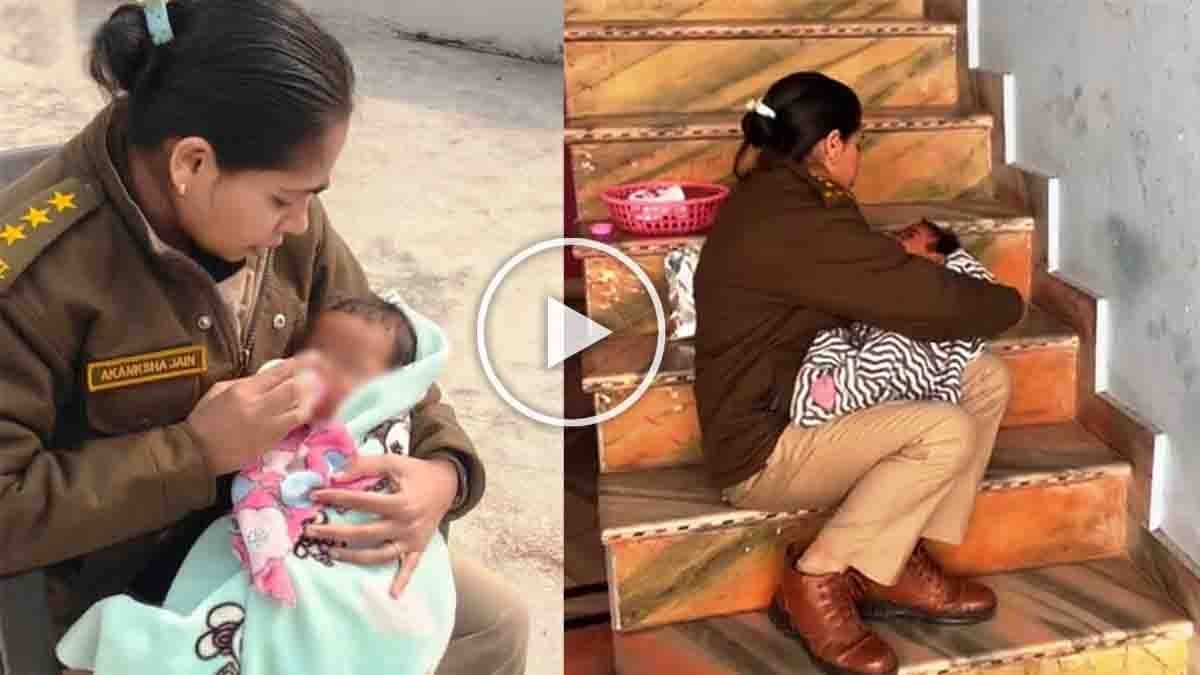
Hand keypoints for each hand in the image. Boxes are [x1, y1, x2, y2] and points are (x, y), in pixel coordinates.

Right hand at [186, 353, 327, 474]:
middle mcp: (259, 407)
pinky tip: (304, 409)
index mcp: (244, 391)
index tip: (312, 358)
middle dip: (309, 379)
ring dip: (309, 399)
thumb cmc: (204, 419)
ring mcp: (268, 426)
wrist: (197, 452)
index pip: (278, 373)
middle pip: (294, 389)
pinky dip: (301, 415)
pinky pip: (293, 425)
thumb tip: (266, 376)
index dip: (298, 364)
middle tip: (319, 374)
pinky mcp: (271, 441)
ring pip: (299, 409)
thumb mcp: (219, 391)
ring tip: (315, 392)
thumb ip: (245, 382)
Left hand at [306, 454, 458, 596]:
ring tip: (332, 552)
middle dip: (335, 532)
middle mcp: (406, 524)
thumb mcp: (393, 462)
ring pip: (380, 555)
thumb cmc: (417, 472)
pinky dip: (402, 581)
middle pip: (365, 533)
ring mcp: (412, 539)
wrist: (448, 483)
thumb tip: (335, 475)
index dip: (336, 497)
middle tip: (311, 531)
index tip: (315, 495)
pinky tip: (392, 594)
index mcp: (401, 502)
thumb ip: (365, 465)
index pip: (362, 502)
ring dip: (355, 557)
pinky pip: (409, 567)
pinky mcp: (418, 548)